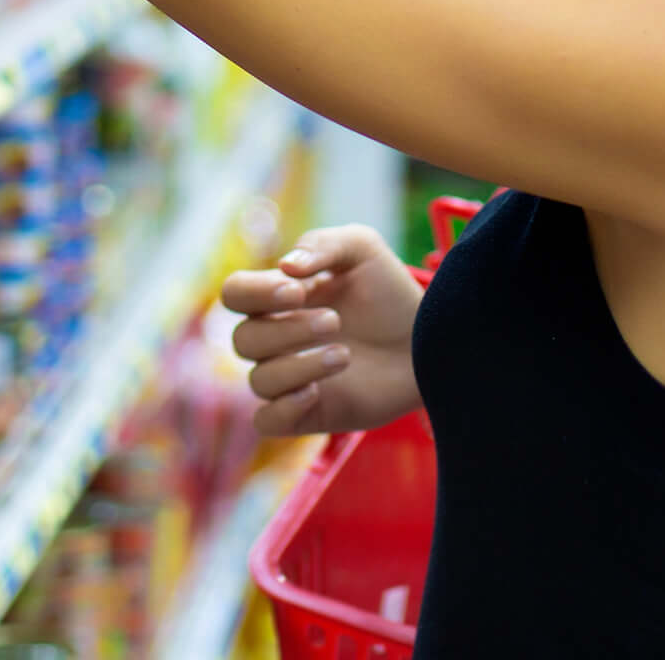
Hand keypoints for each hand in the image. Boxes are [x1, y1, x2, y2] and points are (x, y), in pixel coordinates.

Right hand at [219, 225, 424, 437]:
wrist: (429, 338)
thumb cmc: (389, 291)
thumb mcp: (361, 248)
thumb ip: (322, 244)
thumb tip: (284, 266)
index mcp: (278, 298)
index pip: (235, 293)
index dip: (255, 293)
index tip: (298, 290)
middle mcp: (276, 339)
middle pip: (243, 340)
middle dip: (288, 331)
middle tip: (335, 321)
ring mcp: (290, 378)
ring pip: (259, 380)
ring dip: (299, 366)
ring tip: (345, 355)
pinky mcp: (309, 412)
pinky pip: (267, 420)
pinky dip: (283, 408)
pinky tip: (316, 392)